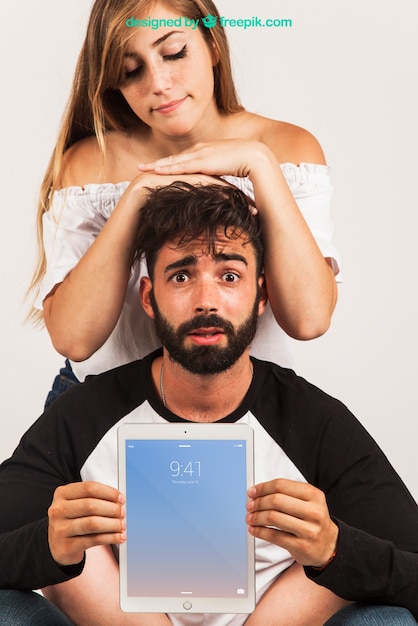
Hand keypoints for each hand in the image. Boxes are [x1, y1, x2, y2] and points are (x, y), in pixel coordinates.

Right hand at [48, 481, 125, 565]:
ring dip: (113, 524)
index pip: (89, 488)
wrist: (56, 545)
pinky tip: (119, 537)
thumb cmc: (73, 519)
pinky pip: (93, 540)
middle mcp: (58, 510)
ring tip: (122, 525)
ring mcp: (60, 529)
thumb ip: (94, 498)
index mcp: (62, 494)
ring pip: (93, 523)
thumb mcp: (76, 503)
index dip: (108, 492)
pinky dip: (110, 538)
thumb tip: (119, 500)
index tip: (120, 498)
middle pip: (91, 505)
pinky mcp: (66, 546)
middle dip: (112, 509)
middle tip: (122, 513)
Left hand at [137, 139, 273, 179]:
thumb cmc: (250, 165)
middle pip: (175, 157)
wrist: (256, 157)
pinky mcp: (202, 161)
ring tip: (142, 169)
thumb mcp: (232, 171)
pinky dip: (166, 168)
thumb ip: (224, 177)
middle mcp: (202, 149)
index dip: (171, 163)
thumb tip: (223, 189)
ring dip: (157, 165)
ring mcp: (201, 153)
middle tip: (142, 167)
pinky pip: (180, 165)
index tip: (159, 167)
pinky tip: (155, 171)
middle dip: (158, 162)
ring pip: (173, 160)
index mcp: (209, 150)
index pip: (186, 157)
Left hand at [246, 478, 337, 567]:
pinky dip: (260, 532)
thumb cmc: (312, 519)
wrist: (329, 545)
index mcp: (313, 495)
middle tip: (249, 505)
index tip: (252, 492)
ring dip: (256, 517)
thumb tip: (257, 492)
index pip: (281, 485)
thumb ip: (286, 493)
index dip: (263, 487)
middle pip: (276, 500)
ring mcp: (309, 530)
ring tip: (250, 518)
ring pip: (273, 518)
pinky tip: (254, 530)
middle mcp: (314, 511)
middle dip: (258, 502)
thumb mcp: (307, 501)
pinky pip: (274, 536)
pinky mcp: (301, 546)